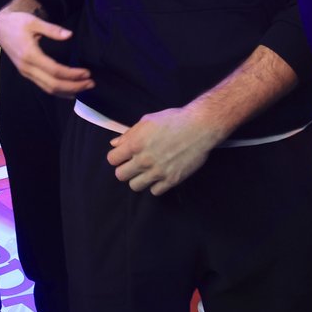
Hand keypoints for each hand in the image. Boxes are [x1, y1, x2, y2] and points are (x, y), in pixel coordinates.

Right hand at [0, 0, 87, 98]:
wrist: (1, 28)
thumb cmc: (18, 22)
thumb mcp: (34, 21)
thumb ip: (52, 29)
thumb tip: (69, 35)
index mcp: (30, 54)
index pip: (55, 70)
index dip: (72, 74)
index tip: (87, 72)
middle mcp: (27, 68)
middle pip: (53, 84)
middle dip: (73, 86)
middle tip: (91, 83)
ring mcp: (26, 73)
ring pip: (48, 89)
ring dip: (67, 91)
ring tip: (84, 87)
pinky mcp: (26, 74)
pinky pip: (43, 87)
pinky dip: (58, 91)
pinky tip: (70, 92)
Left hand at [106, 105, 221, 195]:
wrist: (199, 127)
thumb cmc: (172, 120)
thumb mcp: (147, 121)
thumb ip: (129, 134)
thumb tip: (115, 144)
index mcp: (135, 144)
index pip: (112, 160)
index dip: (116, 157)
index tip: (123, 156)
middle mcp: (144, 160)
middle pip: (120, 176)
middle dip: (125, 169)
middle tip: (134, 164)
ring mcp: (157, 172)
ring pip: (135, 186)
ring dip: (138, 179)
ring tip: (146, 171)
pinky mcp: (171, 180)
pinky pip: (155, 191)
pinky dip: (155, 185)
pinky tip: (160, 176)